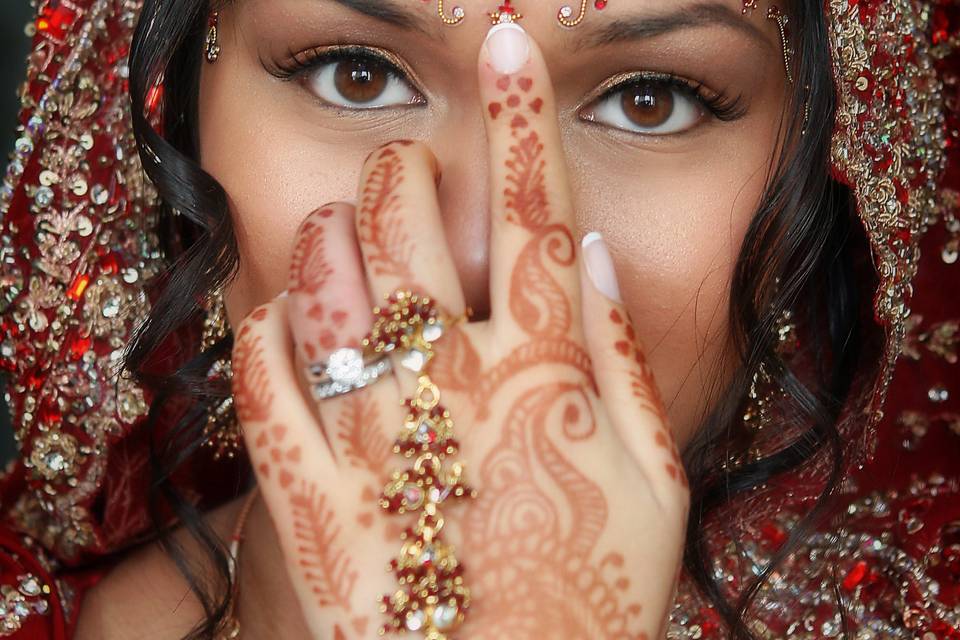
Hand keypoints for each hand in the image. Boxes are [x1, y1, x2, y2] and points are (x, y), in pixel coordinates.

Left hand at [232, 24, 688, 639]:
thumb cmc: (596, 601)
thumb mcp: (658, 485)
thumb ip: (622, 359)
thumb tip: (591, 255)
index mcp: (548, 379)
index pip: (536, 216)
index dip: (523, 119)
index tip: (508, 41)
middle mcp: (455, 391)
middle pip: (411, 232)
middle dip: (400, 175)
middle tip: (401, 172)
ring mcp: (375, 443)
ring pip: (329, 289)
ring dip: (330, 234)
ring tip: (343, 227)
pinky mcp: (309, 500)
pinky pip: (262, 387)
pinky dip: (264, 333)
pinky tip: (277, 315)